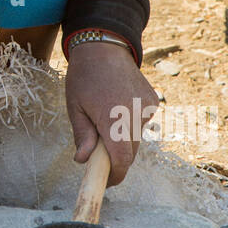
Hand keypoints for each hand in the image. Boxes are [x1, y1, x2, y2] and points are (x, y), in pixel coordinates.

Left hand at [64, 41, 159, 185]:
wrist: (105, 46)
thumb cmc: (84, 77)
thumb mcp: (75, 107)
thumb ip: (82, 136)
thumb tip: (83, 161)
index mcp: (113, 118)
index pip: (121, 159)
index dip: (115, 175)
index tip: (106, 181)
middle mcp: (135, 114)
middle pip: (130, 153)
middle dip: (116, 158)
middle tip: (98, 154)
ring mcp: (147, 108)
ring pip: (137, 139)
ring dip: (123, 140)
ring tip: (106, 119)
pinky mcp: (152, 102)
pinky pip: (141, 124)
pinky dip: (130, 124)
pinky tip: (118, 106)